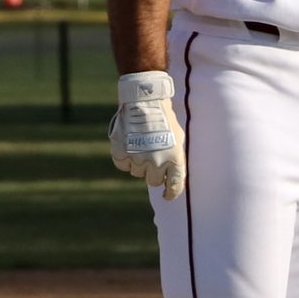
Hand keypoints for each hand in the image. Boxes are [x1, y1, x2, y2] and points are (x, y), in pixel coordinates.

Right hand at [108, 70, 185, 199]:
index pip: (174, 186)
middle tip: (151, 157)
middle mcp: (157, 162)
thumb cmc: (164, 118)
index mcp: (175, 159)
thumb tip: (167, 177)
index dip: (170, 194)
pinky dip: (124, 157)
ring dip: (138, 162)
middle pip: (152, 181)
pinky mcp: (121, 153)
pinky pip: (122, 164)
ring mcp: (138, 158)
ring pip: (136, 172)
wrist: (145, 101)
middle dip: (152, 172)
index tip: (166, 196)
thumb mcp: (177, 138)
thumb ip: (174, 158)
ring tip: (140, 143)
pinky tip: (128, 143)